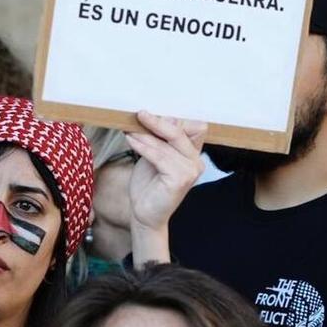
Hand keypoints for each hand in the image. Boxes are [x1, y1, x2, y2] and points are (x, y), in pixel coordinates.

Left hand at [126, 111, 206, 232]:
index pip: (192, 127)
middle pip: (180, 132)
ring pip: (166, 144)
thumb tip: (157, 116)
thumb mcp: (153, 156)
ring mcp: (191, 171)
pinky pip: (160, 157)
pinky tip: (131, 140)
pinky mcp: (180, 179)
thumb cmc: (148, 185)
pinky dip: (144, 147)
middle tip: (140, 114)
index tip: (151, 113)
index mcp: (193, 154)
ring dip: (146, 136)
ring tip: (130, 130)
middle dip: (158, 122)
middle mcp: (197, 161)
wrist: (144, 214)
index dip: (173, 119)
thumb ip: (159, 139)